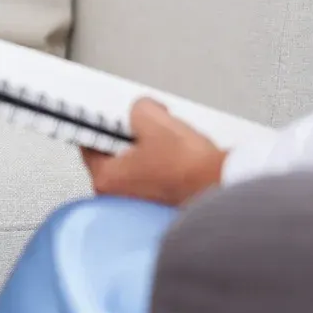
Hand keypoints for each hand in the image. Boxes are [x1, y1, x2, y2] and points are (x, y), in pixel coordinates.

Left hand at [80, 99, 226, 206]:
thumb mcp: (152, 118)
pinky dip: (164, 162)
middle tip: (145, 123)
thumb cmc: (188, 167)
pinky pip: (155, 174)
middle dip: (130, 134)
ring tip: (168, 139)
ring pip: (137, 163)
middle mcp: (119, 197)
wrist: (224, 186)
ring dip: (150, 148)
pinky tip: (179, 154)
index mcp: (106, 179)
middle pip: (114, 153)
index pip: (88, 143)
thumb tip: (141, 110)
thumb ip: (137, 108)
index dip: (100, 122)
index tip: (105, 114)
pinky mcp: (163, 203)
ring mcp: (142, 203)